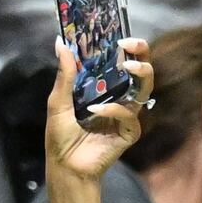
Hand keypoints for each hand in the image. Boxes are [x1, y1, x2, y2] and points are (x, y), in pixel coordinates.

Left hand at [46, 35, 152, 183]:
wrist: (65, 166)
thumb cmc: (60, 136)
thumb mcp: (58, 101)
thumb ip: (64, 74)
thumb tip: (61, 43)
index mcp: (104, 91)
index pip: (120, 65)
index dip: (126, 50)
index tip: (120, 36)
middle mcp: (119, 101)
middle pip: (141, 75)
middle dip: (141, 56)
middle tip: (131, 45)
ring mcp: (126, 117)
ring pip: (143, 92)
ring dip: (139, 75)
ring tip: (127, 66)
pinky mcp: (129, 133)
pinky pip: (129, 116)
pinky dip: (114, 110)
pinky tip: (96, 110)